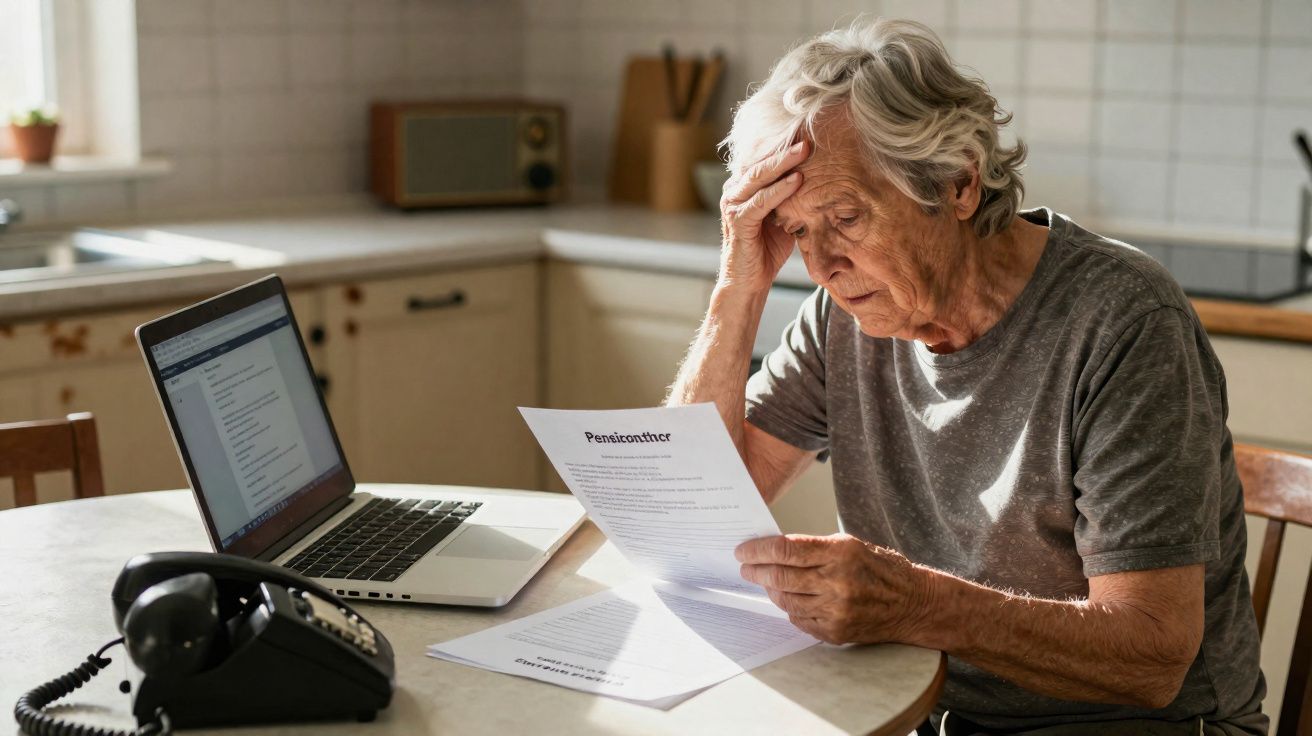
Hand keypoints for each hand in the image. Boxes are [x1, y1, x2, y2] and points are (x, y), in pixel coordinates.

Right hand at [717, 141, 808, 292]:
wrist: (749, 282)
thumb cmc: (766, 250)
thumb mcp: (783, 217)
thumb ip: (792, 197)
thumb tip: (821, 180)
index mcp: (744, 187)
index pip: (764, 159)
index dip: (784, 146)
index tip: (808, 133)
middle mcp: (734, 191)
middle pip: (761, 162)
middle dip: (785, 147)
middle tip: (809, 134)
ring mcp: (733, 205)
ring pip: (759, 177)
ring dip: (783, 162)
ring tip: (805, 149)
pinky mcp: (738, 221)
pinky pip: (761, 201)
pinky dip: (779, 190)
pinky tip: (797, 181)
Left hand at [736, 533, 932, 644]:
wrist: (914, 604)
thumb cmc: (881, 568)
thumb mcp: (850, 545)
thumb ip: (814, 548)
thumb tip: (774, 550)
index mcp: (840, 553)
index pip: (786, 549)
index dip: (758, 550)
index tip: (743, 550)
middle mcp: (837, 582)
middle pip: (780, 576)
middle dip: (756, 571)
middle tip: (745, 567)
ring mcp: (836, 610)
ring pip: (785, 600)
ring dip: (771, 590)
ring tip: (766, 582)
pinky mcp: (835, 631)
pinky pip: (799, 619)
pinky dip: (789, 608)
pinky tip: (789, 599)